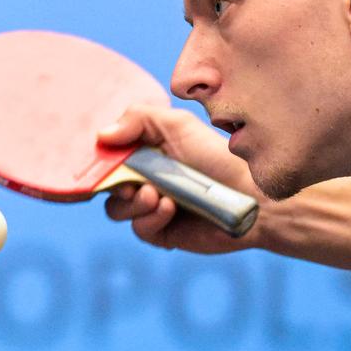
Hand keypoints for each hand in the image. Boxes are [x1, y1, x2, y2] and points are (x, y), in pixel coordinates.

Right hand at [98, 103, 265, 253]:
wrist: (250, 196)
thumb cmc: (216, 156)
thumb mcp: (177, 125)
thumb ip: (137, 119)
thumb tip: (101, 135)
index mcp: (144, 151)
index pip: (107, 155)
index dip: (101, 159)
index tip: (107, 159)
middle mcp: (144, 178)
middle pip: (105, 184)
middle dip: (115, 184)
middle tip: (134, 183)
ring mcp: (150, 207)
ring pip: (116, 209)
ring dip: (132, 203)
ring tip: (157, 196)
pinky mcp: (160, 232)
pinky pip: (138, 228)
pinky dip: (150, 218)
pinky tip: (170, 209)